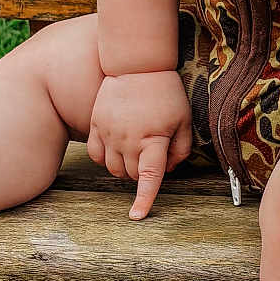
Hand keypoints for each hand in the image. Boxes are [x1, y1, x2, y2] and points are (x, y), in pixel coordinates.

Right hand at [86, 70, 191, 219]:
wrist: (137, 64)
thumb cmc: (165, 92)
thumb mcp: (184, 120)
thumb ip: (180, 150)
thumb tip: (167, 171)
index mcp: (152, 139)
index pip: (148, 177)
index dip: (144, 200)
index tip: (138, 216)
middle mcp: (127, 139)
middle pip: (132, 175)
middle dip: (144, 173)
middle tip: (153, 153)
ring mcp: (108, 132)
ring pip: (113, 169)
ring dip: (125, 168)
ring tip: (136, 150)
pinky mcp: (96, 125)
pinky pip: (95, 155)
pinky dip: (106, 160)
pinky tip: (116, 150)